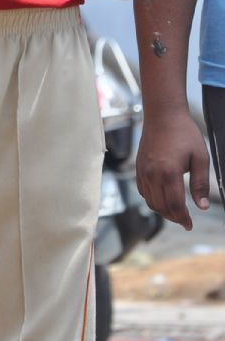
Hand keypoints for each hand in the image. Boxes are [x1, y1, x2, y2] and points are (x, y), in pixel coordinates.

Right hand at [135, 108, 210, 229]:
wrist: (163, 115)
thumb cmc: (185, 133)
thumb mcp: (200, 157)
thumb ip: (200, 184)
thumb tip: (202, 207)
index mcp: (169, 173)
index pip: (175, 206)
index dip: (183, 219)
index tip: (190, 225)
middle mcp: (152, 175)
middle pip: (161, 207)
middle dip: (174, 217)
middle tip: (185, 221)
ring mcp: (143, 172)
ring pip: (150, 202)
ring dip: (163, 211)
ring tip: (175, 212)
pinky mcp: (139, 168)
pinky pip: (143, 191)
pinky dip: (153, 200)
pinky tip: (163, 198)